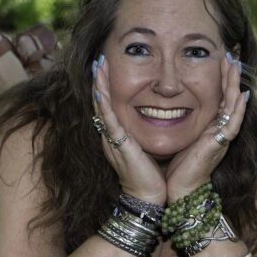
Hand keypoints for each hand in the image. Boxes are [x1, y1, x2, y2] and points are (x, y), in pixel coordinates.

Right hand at [93, 54, 167, 204]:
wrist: (148, 198)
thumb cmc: (151, 175)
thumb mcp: (147, 147)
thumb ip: (145, 133)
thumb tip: (159, 117)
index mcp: (119, 135)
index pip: (110, 105)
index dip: (107, 86)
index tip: (107, 67)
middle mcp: (111, 135)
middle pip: (102, 102)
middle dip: (100, 80)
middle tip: (99, 59)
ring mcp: (112, 140)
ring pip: (101, 107)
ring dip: (99, 85)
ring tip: (97, 66)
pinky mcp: (118, 145)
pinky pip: (108, 121)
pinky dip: (103, 105)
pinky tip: (100, 91)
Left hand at [164, 52, 248, 200]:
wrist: (180, 188)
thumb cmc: (177, 166)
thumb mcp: (180, 136)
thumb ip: (180, 121)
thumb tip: (165, 103)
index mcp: (210, 125)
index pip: (218, 96)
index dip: (220, 77)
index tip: (219, 58)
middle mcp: (219, 128)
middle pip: (229, 96)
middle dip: (229, 75)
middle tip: (230, 54)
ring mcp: (222, 136)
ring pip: (234, 105)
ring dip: (234, 85)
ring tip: (234, 66)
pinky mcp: (220, 144)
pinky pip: (233, 123)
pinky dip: (238, 109)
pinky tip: (241, 95)